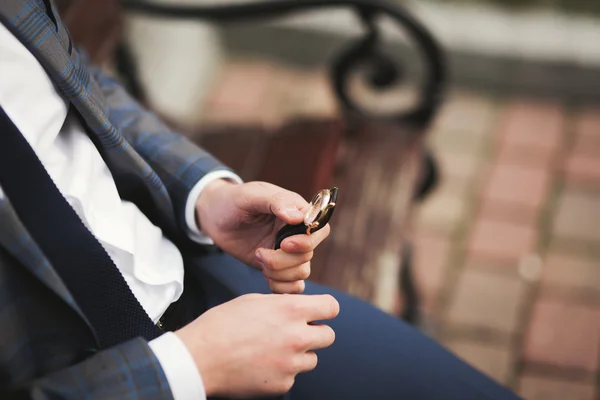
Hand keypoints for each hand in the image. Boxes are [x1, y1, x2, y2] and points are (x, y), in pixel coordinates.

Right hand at [176, 293, 338, 397]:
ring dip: (299, 355)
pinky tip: (260, 365)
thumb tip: (297, 308)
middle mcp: (297, 337)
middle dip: (315, 333)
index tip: (318, 313)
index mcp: (291, 310)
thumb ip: (282, 304)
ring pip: (312, 359)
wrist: (200, 358)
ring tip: (271, 351)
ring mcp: (291, 364)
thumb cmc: (222, 325)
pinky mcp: (282, 385)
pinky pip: (292, 377)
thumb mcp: (254, 301)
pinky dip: (281, 372)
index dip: (325, 309)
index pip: (331, 307)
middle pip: (328, 336)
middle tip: (295, 333)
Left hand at [196, 180, 329, 292]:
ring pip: (301, 272)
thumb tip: (299, 216)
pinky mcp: (277, 268)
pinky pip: (292, 286)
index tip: (284, 243)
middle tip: (260, 253)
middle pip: (308, 255)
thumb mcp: (252, 195)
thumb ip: (277, 202)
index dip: (307, 241)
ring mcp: (288, 252)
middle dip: (283, 259)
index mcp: (296, 211)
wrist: (214, 217)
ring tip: (258, 258)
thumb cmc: (233, 200)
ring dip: (279, 272)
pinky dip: (280, 286)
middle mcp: (296, 233)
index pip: (320, 229)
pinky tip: (264, 276)